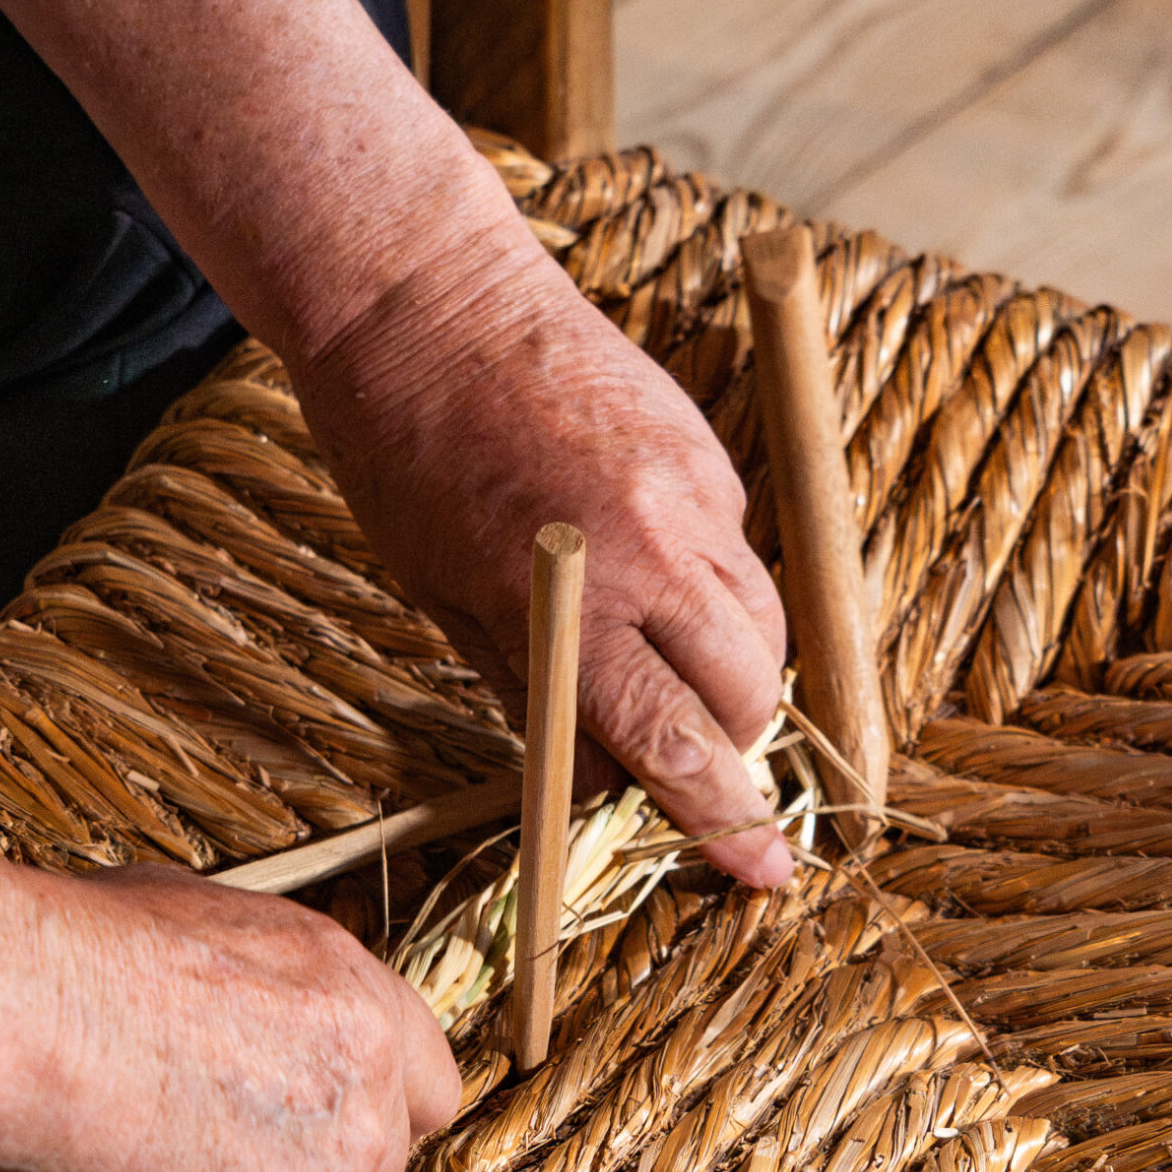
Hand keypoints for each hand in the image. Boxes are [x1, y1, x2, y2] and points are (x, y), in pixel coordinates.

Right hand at [0, 864, 458, 1171]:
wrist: (16, 1008)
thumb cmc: (67, 954)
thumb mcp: (196, 924)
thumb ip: (255, 991)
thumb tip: (227, 1015)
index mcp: (355, 992)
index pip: (424, 1087)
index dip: (366, 1122)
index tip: (307, 1142)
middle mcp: (369, 1077)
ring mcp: (337, 1167)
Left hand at [295, 238, 794, 887]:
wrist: (426, 298)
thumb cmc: (405, 454)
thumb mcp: (445, 597)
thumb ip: (536, 691)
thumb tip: (600, 776)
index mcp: (570, 603)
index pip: (676, 743)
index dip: (724, 821)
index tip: (766, 873)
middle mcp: (655, 550)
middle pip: (750, 691)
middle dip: (734, 741)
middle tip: (688, 750)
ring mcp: (694, 493)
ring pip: (765, 623)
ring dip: (737, 668)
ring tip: (672, 664)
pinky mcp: (708, 449)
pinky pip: (741, 549)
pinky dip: (714, 584)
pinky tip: (648, 567)